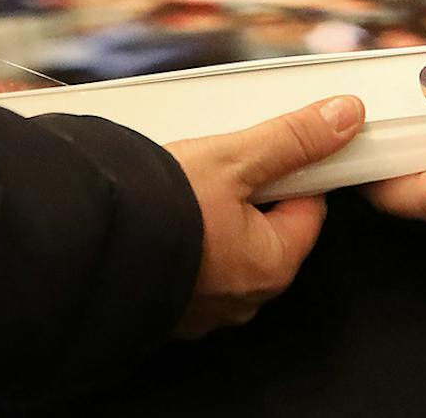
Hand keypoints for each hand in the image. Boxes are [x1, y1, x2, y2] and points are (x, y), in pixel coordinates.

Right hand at [165, 95, 364, 335]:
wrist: (82, 244)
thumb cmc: (159, 211)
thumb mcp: (236, 158)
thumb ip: (294, 138)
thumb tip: (343, 117)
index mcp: (271, 266)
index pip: (308, 209)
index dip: (293, 172)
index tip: (273, 150)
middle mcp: (241, 299)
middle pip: (267, 229)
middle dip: (249, 194)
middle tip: (220, 165)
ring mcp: (200, 308)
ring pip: (226, 246)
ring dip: (213, 215)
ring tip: (185, 183)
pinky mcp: (164, 304)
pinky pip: (190, 262)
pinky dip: (183, 237)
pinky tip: (162, 212)